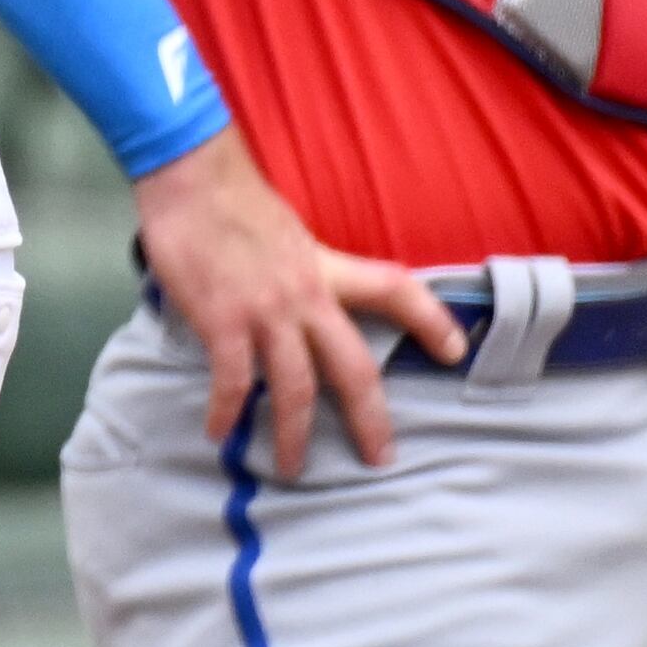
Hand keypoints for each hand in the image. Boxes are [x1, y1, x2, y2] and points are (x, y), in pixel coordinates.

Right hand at [132, 131, 463, 476]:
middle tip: (379, 457)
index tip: (456, 350)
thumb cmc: (232, 200)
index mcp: (326, 268)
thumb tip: (304, 300)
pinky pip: (231, 381)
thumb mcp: (289, 232)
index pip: (395, 289)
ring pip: (296, 388)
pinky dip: (226, 411)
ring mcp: (265, 312)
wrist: (190, 179)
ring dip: (294, 435)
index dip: (431, 320)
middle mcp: (305, 295)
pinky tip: (218, 432)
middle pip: (353, 366)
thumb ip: (303, 269)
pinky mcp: (223, 321)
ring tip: (290, 467)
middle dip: (370, 417)